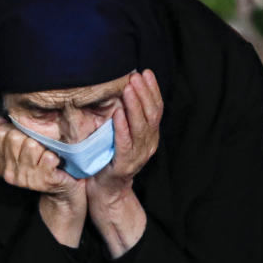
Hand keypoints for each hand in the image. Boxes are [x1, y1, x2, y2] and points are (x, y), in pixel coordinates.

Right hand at [0, 115, 87, 245]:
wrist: (62, 191)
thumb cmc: (43, 165)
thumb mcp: (22, 150)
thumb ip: (9, 135)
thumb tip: (1, 119)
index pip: (0, 134)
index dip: (15, 127)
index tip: (26, 134)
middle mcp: (9, 173)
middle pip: (15, 138)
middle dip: (30, 136)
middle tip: (40, 145)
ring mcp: (26, 179)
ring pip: (32, 145)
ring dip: (43, 146)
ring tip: (47, 153)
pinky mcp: (44, 181)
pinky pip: (48, 157)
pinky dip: (55, 155)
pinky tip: (55, 161)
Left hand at [88, 68, 162, 207]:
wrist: (106, 190)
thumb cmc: (109, 158)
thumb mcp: (121, 135)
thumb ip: (126, 117)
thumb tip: (122, 89)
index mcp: (150, 136)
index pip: (156, 109)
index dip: (152, 90)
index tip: (145, 72)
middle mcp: (149, 144)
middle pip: (151, 114)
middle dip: (144, 93)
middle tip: (136, 76)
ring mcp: (139, 155)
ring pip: (140, 126)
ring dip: (134, 105)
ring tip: (128, 88)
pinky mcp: (126, 164)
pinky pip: (125, 142)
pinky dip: (122, 127)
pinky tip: (118, 113)